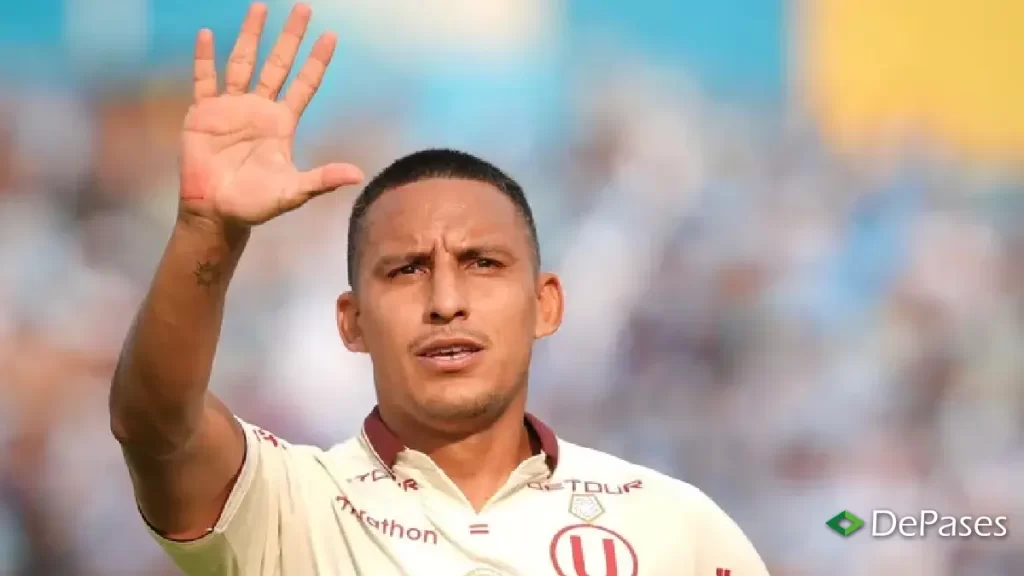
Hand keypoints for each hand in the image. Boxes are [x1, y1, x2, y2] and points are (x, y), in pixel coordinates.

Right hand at [178, 2, 363, 226]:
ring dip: (251, 36)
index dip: (316, 61)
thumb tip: (358, 175)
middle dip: (290, 38)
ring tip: (260, 7)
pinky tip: (208, 35)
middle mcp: (259, 108)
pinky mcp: (203, 113)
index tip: (330, 36)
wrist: (216, 211)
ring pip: (243, 63)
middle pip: (277, 64)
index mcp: (282, 123)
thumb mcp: (293, 191)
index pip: (304, 84)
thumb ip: (322, 179)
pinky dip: (205, 58)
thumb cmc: (256, 203)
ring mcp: (231, 108)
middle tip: (303, 8)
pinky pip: (205, 80)